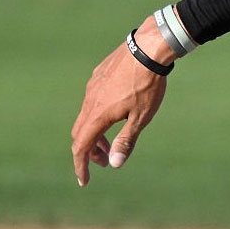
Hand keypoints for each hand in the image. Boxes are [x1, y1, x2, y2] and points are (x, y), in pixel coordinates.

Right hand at [71, 18, 173, 185]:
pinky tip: (116, 112)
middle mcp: (90, 100)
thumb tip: (114, 164)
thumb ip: (126, 141)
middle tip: (104, 162)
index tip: (84, 180)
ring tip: (112, 140)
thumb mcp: (141, 118)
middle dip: (89, 151)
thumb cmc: (148, 85)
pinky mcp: (99, 75)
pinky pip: (92, 100)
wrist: (149, 48)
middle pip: (80, 132)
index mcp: (98, 114)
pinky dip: (98, 115)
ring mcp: (93, 86)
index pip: (81, 146)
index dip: (81, 165)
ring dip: (95, 133)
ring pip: (86, 115)